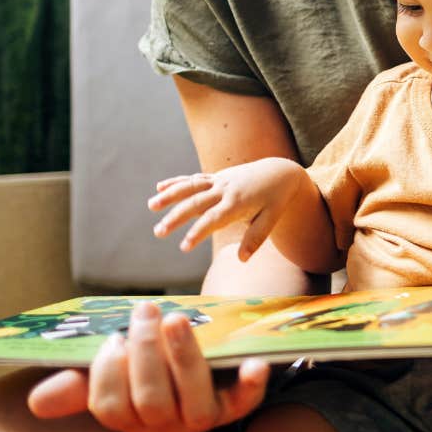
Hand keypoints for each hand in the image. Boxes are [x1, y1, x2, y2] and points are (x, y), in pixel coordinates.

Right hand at [27, 301, 268, 431]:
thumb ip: (82, 382)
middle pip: (151, 401)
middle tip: (145, 310)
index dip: (108, 374)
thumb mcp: (117, 368)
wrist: (205, 352)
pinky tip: (255, 362)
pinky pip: (245, 402)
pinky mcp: (235, 403)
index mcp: (132, 417)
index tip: (112, 338)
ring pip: (192, 402)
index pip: (112, 408)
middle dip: (146, 354)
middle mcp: (165, 425)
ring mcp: (201, 416)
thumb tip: (37, 401)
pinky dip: (251, 384)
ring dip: (184, 358)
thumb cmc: (152, 360)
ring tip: (176, 318)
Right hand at [149, 157, 302, 260]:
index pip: (213, 219)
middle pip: (196, 203)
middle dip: (176, 217)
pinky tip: (159, 187)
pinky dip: (177, 182)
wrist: (280, 172)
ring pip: (191, 186)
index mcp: (238, 203)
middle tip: (158, 232)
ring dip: (170, 195)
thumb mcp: (272, 218)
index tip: (183, 247)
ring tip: (151, 206)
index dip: (198, 233)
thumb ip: (256, 238)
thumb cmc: (276, 199)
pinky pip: (195, 179)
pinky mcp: (217, 177)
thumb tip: (242, 259)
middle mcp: (225, 190)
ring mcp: (219, 181)